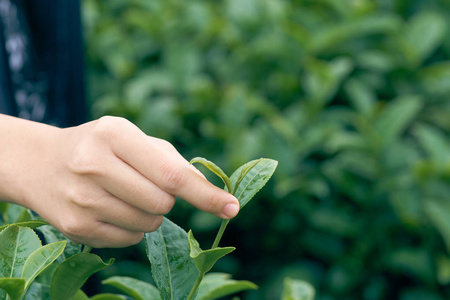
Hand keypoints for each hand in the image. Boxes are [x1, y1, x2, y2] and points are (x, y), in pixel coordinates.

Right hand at [0, 115, 238, 247]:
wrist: (41, 164)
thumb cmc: (100, 147)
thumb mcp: (133, 138)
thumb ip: (171, 161)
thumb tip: (208, 189)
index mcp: (114, 134)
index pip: (172, 174)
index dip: (206, 195)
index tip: (233, 207)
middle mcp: (94, 166)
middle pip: (163, 203)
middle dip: (166, 199)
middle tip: (145, 184)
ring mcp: (82, 199)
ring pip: (148, 225)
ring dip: (150, 214)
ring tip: (124, 194)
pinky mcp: (75, 227)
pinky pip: (129, 240)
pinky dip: (132, 228)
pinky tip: (110, 208)